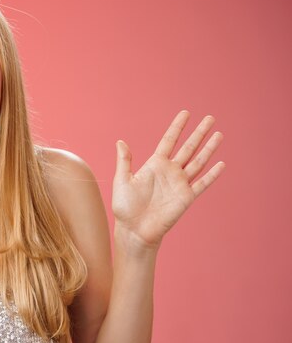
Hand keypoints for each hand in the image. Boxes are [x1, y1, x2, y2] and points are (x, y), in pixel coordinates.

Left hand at [111, 110, 224, 248]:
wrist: (134, 230)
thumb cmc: (124, 207)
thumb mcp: (122, 180)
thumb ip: (124, 161)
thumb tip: (120, 141)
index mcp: (154, 165)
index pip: (169, 141)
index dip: (177, 127)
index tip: (185, 113)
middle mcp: (170, 171)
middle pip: (188, 147)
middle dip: (199, 133)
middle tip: (210, 118)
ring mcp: (179, 184)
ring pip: (198, 162)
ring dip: (209, 148)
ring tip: (219, 134)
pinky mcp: (186, 198)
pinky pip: (202, 184)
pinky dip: (212, 175)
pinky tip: (221, 164)